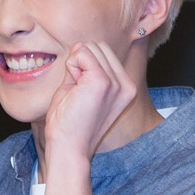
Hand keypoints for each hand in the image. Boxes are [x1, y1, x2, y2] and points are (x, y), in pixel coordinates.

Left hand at [44, 41, 136, 165]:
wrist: (68, 148)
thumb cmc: (70, 125)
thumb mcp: (83, 91)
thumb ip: (87, 70)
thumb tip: (81, 46)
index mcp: (126, 89)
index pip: (105, 53)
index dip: (84, 66)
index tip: (81, 93)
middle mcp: (126, 85)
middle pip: (99, 46)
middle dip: (80, 62)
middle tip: (76, 91)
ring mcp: (116, 83)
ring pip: (90, 47)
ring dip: (74, 65)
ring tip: (76, 92)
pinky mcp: (102, 81)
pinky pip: (81, 53)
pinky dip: (71, 66)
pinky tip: (73, 88)